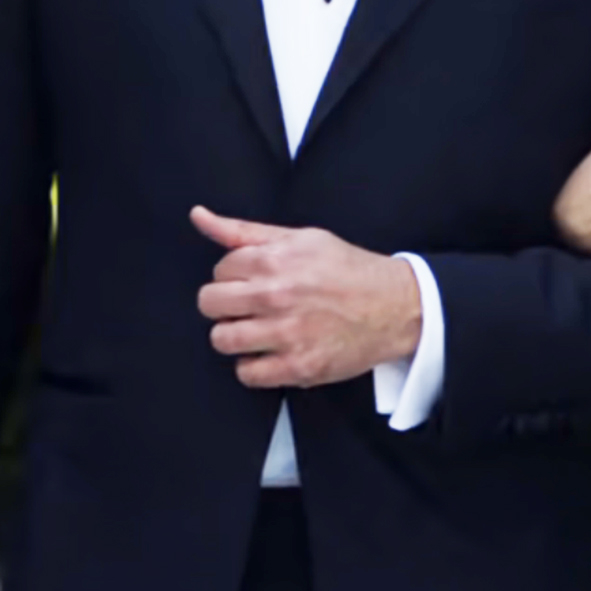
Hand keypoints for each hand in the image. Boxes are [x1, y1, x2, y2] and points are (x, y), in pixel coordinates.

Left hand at [192, 203, 421, 385]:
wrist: (392, 305)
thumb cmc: (346, 268)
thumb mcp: (300, 237)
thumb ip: (244, 231)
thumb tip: (199, 215)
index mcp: (274, 260)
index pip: (219, 270)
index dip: (232, 275)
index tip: (250, 280)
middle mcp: (275, 296)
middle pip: (210, 304)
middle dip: (222, 304)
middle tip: (245, 305)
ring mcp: (285, 334)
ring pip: (222, 340)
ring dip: (233, 335)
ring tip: (255, 329)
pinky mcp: (297, 367)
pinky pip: (247, 374)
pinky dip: (252, 366)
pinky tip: (269, 352)